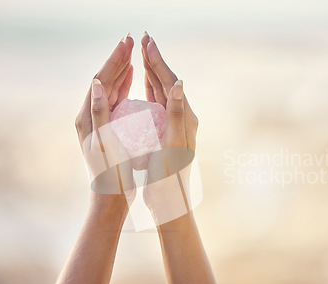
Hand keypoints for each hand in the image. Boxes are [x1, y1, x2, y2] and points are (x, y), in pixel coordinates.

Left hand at [75, 35, 135, 207]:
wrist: (111, 197)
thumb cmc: (111, 174)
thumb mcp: (105, 143)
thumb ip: (99, 113)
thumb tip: (97, 84)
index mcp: (86, 118)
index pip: (100, 80)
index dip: (114, 60)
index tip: (127, 42)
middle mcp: (88, 116)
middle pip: (103, 80)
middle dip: (117, 59)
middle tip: (131, 39)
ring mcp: (97, 121)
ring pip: (109, 88)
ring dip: (120, 69)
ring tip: (131, 52)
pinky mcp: (107, 127)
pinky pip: (114, 100)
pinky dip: (122, 85)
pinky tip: (130, 78)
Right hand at [140, 34, 198, 224]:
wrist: (170, 199)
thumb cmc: (170, 174)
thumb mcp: (174, 144)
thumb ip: (177, 113)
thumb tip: (179, 83)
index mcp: (186, 117)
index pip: (171, 82)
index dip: (158, 61)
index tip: (146, 42)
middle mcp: (183, 118)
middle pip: (167, 82)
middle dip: (154, 60)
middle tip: (143, 40)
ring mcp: (174, 124)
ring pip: (161, 91)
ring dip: (152, 72)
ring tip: (141, 54)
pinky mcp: (165, 132)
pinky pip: (157, 104)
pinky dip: (149, 90)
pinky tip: (143, 85)